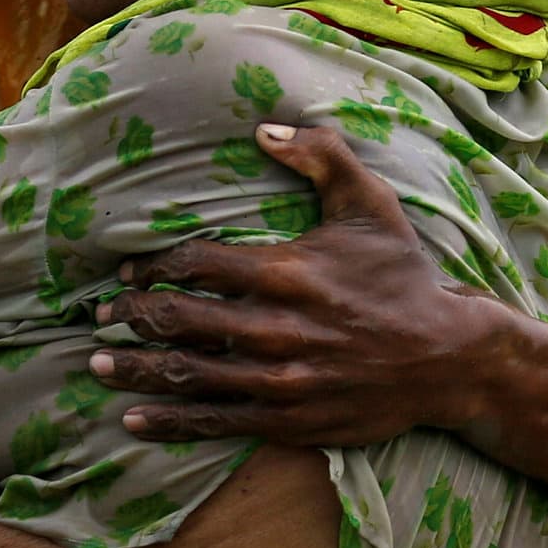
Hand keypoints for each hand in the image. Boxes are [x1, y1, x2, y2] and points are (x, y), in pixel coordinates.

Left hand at [91, 121, 505, 448]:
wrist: (449, 357)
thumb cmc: (403, 276)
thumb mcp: (371, 204)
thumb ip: (320, 156)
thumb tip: (264, 125)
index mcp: (288, 272)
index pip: (196, 265)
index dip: (152, 268)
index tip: (128, 273)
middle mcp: (277, 328)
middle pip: (180, 321)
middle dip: (131, 318)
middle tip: (99, 318)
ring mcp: (280, 379)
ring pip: (189, 375)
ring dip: (136, 369)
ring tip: (99, 362)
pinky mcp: (289, 420)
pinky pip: (216, 422)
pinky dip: (170, 422)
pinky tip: (133, 419)